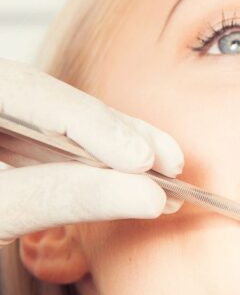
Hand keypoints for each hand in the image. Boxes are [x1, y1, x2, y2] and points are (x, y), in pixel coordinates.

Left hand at [0, 58, 183, 243]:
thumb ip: (60, 199)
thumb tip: (146, 195)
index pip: (34, 95)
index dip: (95, 127)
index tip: (144, 160)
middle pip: (52, 98)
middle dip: (115, 135)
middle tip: (168, 165)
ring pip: (57, 115)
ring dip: (112, 147)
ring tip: (161, 172)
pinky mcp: (3, 133)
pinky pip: (49, 134)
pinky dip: (89, 158)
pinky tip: (129, 173)